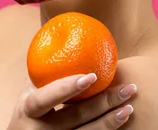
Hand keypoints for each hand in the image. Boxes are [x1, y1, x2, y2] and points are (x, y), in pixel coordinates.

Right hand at [6, 73, 136, 128]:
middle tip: (129, 88)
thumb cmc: (29, 114)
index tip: (91, 76)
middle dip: (104, 103)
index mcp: (27, 110)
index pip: (45, 98)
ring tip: (129, 107)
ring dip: (110, 121)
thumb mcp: (29, 96)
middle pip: (75, 118)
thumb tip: (65, 36)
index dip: (67, 87)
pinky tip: (121, 120)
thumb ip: (44, 75)